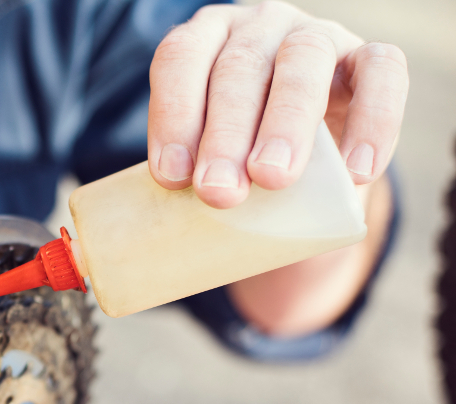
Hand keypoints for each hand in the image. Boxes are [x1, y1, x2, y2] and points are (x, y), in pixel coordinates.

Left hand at [147, 1, 407, 208]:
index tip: (172, 177)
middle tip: (218, 192)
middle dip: (225, 133)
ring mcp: (316, 34)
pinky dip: (373, 120)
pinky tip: (357, 171)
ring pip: (304, 60)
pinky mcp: (369, 57)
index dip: (173, 115)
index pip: (180, 61)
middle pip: (238, 67)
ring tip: (272, 178)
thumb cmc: (240, 158)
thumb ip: (198, 174)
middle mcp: (257, 28)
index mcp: (205, 42)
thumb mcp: (211, 158)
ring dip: (284, 122)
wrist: (308, 161)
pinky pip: (382, 72)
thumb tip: (179, 223)